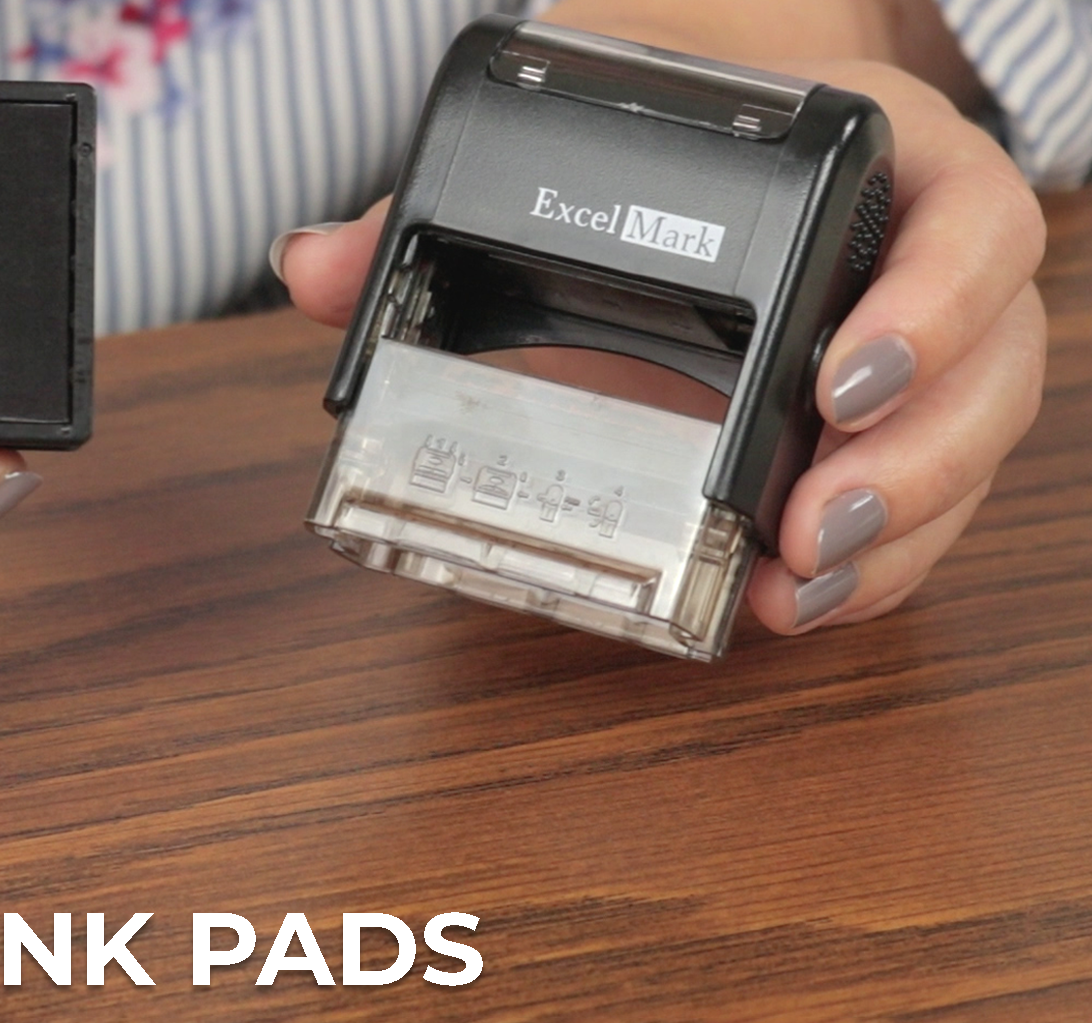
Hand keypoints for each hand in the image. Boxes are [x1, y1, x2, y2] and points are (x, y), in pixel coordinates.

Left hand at [275, 57, 1044, 637]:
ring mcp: (919, 355)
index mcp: (878, 164)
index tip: (832, 379)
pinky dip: (870, 569)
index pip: (969, 223)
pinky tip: (796, 605)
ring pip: (967, 452)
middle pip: (989, 367)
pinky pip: (921, 507)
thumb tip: (311, 267)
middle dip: (915, 460)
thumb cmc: (660, 138)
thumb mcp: (575, 139)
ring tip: (802, 587)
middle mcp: (922, 262)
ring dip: (895, 537)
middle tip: (812, 523)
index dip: (932, 308)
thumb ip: (439, 204)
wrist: (705, 144)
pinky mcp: (885, 431)